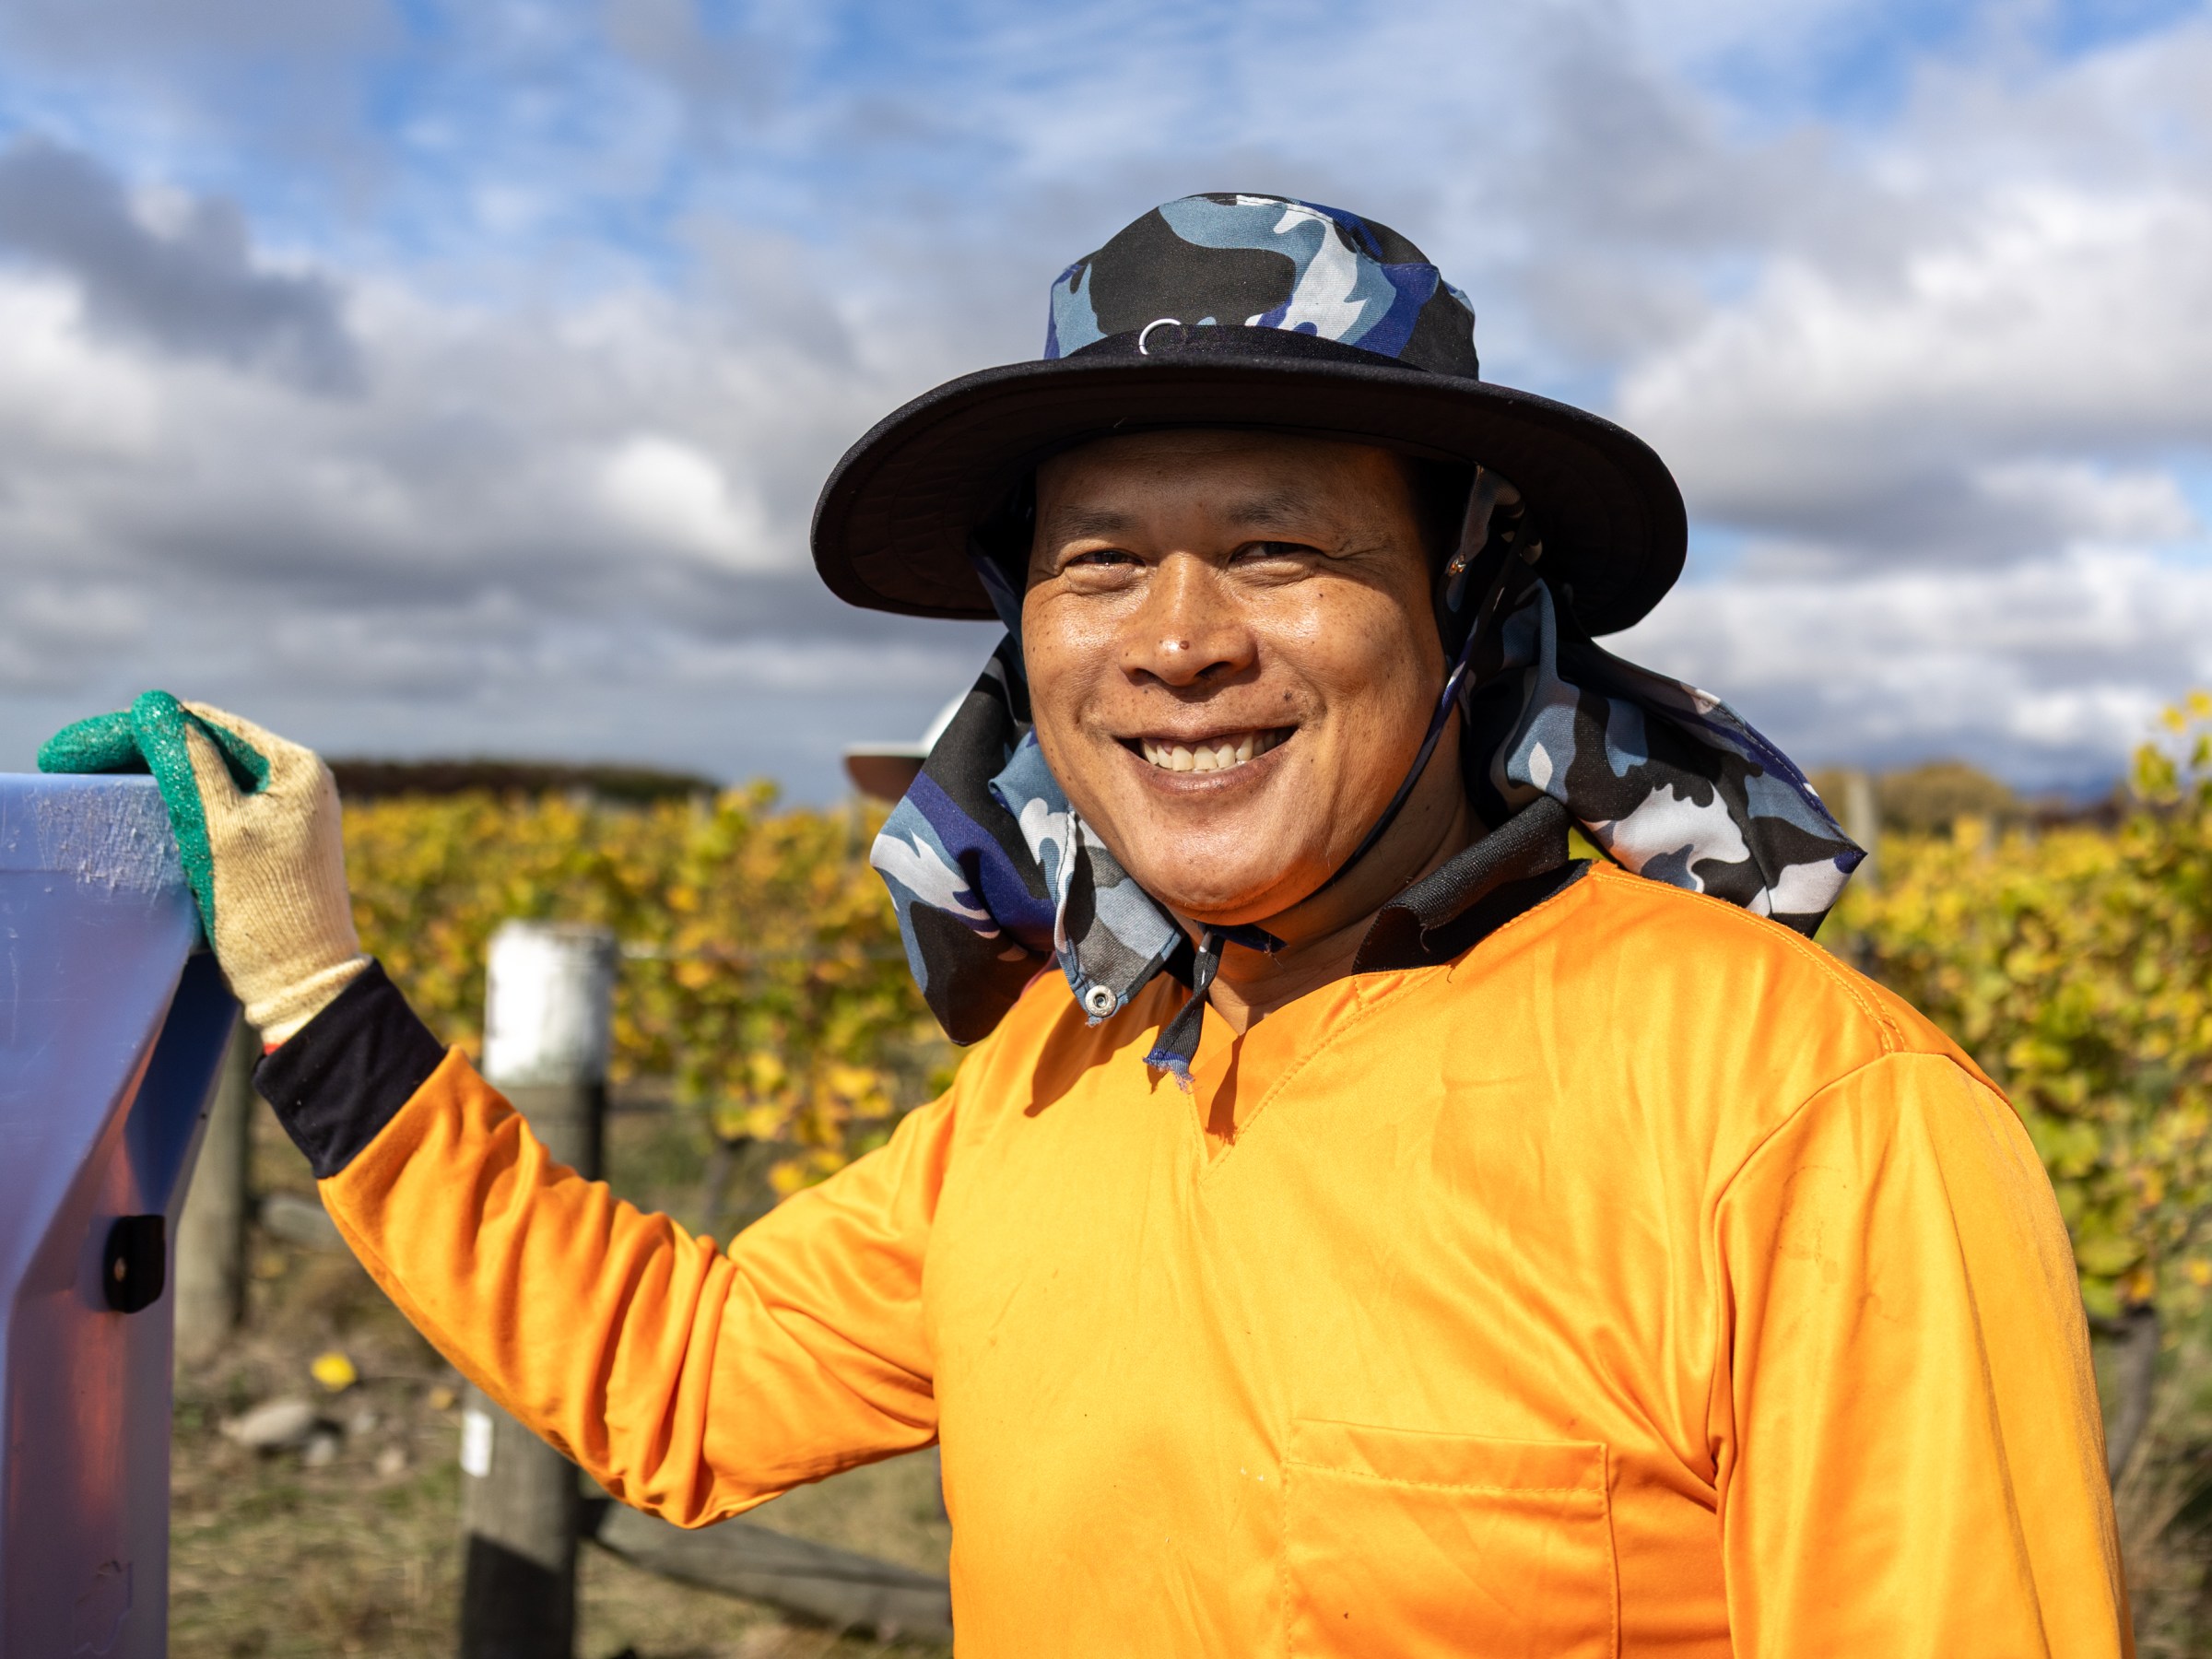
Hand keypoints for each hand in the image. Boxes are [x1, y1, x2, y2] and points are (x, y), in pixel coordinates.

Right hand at [40, 692, 368, 1041]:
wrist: (301, 977)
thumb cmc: (263, 907)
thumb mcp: (218, 829)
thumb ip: (189, 765)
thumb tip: (156, 708)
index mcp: (296, 766)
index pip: (210, 725)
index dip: (147, 728)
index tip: (90, 744)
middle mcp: (301, 779)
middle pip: (213, 746)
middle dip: (151, 749)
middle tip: (85, 758)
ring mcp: (292, 808)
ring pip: (216, 774)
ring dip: (165, 773)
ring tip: (109, 776)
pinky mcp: (278, 837)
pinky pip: (225, 803)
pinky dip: (186, 800)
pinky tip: (149, 802)